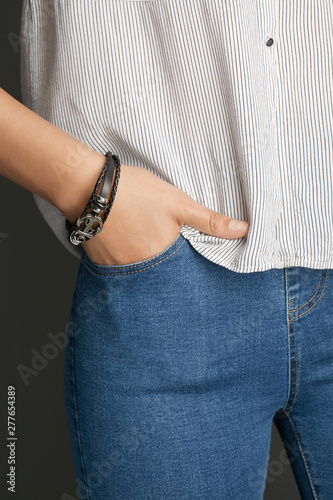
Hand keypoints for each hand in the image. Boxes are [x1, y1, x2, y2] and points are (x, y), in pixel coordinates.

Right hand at [81, 164, 249, 265]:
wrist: (88, 187)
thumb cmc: (135, 192)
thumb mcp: (179, 203)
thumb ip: (211, 221)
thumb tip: (244, 231)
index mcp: (165, 258)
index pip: (185, 272)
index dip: (188, 262)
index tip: (186, 254)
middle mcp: (142, 270)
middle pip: (161, 273)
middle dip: (165, 264)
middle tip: (156, 242)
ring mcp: (120, 269)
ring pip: (140, 271)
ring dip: (144, 262)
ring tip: (140, 240)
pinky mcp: (102, 264)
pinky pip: (120, 268)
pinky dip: (125, 258)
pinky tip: (124, 241)